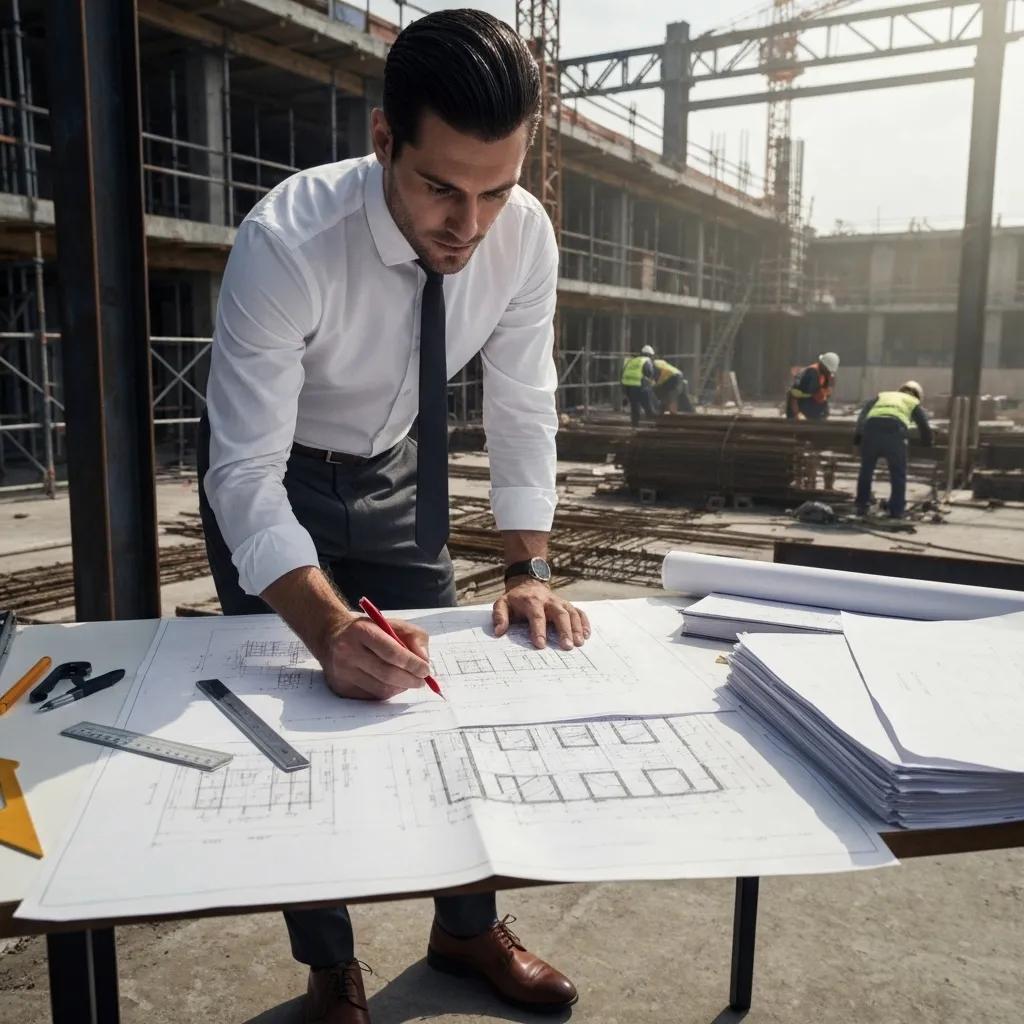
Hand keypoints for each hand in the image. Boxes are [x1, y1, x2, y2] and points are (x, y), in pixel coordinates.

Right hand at [314, 613, 430, 700]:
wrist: (331, 637)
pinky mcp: (341, 687)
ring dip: (401, 687)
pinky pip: (371, 697)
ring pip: (381, 689)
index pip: (392, 652)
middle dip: (410, 679)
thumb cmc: (369, 631)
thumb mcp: (392, 624)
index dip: (412, 663)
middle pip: (387, 674)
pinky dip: (388, 692)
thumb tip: (424, 660)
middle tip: (422, 681)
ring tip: (408, 681)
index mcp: (361, 631)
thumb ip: (414, 637)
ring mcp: (342, 671)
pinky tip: (392, 684)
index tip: (425, 669)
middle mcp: (348, 651)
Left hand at [492, 579, 590, 650]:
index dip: (538, 630)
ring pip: (571, 613)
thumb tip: (499, 632)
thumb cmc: (515, 599)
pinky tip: (586, 635)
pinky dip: (584, 622)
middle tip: (567, 646)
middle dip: (564, 630)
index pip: (536, 616)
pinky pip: (578, 611)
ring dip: (577, 628)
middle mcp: (548, 600)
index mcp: (531, 601)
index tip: (541, 645)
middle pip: (559, 614)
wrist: (528, 583)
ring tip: (579, 643)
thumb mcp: (502, 603)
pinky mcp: (567, 604)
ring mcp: (560, 602)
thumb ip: (500, 616)